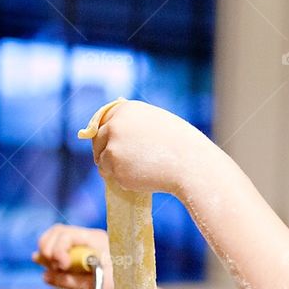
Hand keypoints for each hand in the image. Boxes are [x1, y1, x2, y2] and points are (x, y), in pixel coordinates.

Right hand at [32, 224, 113, 288]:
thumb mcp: (93, 287)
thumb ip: (68, 280)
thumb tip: (46, 275)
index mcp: (97, 241)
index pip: (67, 235)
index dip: (57, 250)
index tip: (60, 266)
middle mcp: (91, 239)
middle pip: (59, 233)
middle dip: (49, 248)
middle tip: (52, 267)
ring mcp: (87, 246)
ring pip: (58, 239)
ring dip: (49, 252)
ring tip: (48, 267)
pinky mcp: (84, 256)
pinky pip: (63, 250)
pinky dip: (53, 257)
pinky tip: (47, 266)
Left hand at [89, 100, 207, 197]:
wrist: (189, 164)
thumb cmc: (180, 145)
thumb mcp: (157, 123)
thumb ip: (136, 125)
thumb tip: (119, 136)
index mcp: (126, 109)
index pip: (103, 121)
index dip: (104, 134)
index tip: (106, 144)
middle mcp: (115, 124)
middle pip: (98, 140)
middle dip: (104, 152)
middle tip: (117, 163)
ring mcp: (112, 145)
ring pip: (103, 160)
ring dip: (114, 168)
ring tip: (141, 170)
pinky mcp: (114, 165)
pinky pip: (112, 176)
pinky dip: (123, 179)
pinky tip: (144, 176)